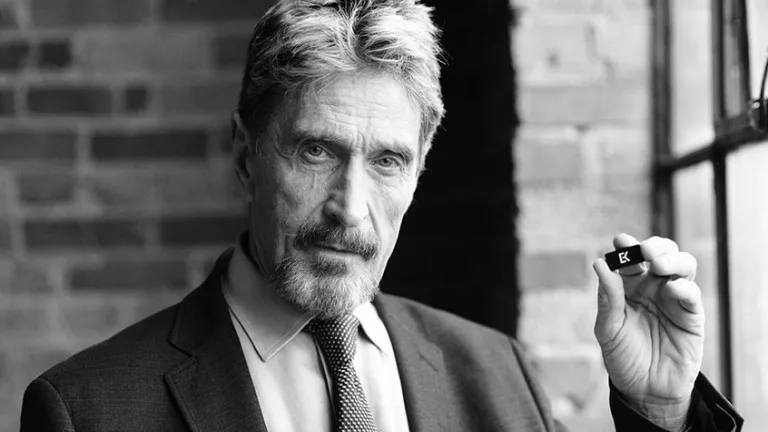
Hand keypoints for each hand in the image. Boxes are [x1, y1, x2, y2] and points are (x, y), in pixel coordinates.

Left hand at [593, 233, 703, 430]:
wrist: (644, 390)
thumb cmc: (623, 357)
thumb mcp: (608, 330)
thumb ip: (607, 299)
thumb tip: (599, 264)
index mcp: (629, 286)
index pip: (630, 258)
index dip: (626, 246)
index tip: (619, 241)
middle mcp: (653, 287)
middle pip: (660, 253)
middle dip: (653, 246)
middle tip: (642, 251)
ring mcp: (674, 299)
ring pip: (682, 265)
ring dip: (671, 259)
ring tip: (657, 265)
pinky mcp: (691, 316)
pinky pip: (692, 294)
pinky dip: (683, 287)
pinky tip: (671, 288)